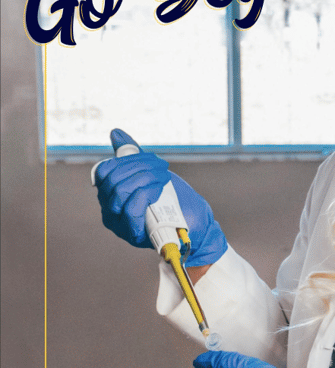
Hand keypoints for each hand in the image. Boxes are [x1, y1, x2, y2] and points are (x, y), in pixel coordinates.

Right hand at [93, 129, 226, 266]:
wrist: (196, 221)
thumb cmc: (173, 197)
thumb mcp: (152, 171)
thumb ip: (132, 154)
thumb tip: (115, 132)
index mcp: (111, 193)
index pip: (105, 171)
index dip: (127, 160)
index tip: (153, 159)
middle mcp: (110, 210)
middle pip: (112, 180)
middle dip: (140, 167)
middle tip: (162, 167)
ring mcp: (120, 224)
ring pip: (120, 192)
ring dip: (146, 178)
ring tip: (164, 178)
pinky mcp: (133, 235)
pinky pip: (131, 211)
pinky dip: (147, 194)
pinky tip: (160, 190)